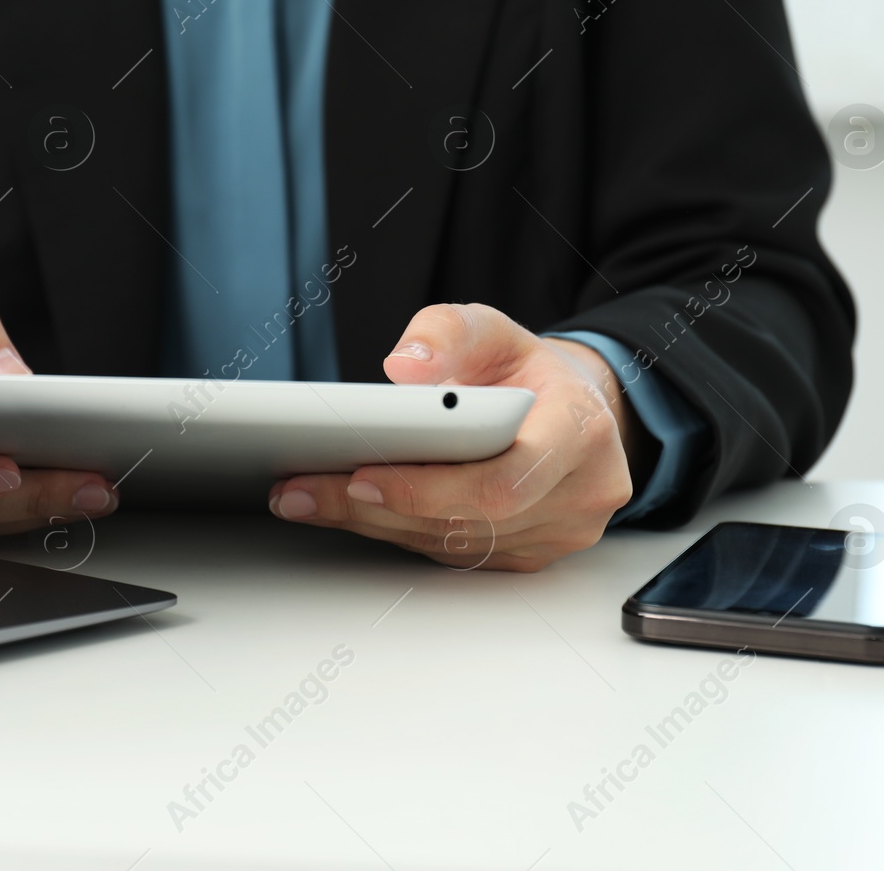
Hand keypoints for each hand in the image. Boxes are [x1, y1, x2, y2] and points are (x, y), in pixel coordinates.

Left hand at [268, 304, 649, 570]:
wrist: (568, 406)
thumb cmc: (526, 370)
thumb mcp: (490, 328)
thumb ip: (445, 335)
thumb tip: (402, 369)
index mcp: (580, 432)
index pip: (503, 481)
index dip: (428, 488)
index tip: (360, 476)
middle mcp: (579, 494)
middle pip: (468, 520)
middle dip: (378, 508)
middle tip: (303, 489)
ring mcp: (557, 533)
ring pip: (453, 543)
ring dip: (373, 523)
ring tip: (305, 496)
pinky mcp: (527, 554)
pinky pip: (452, 553)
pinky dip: (394, 530)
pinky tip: (344, 508)